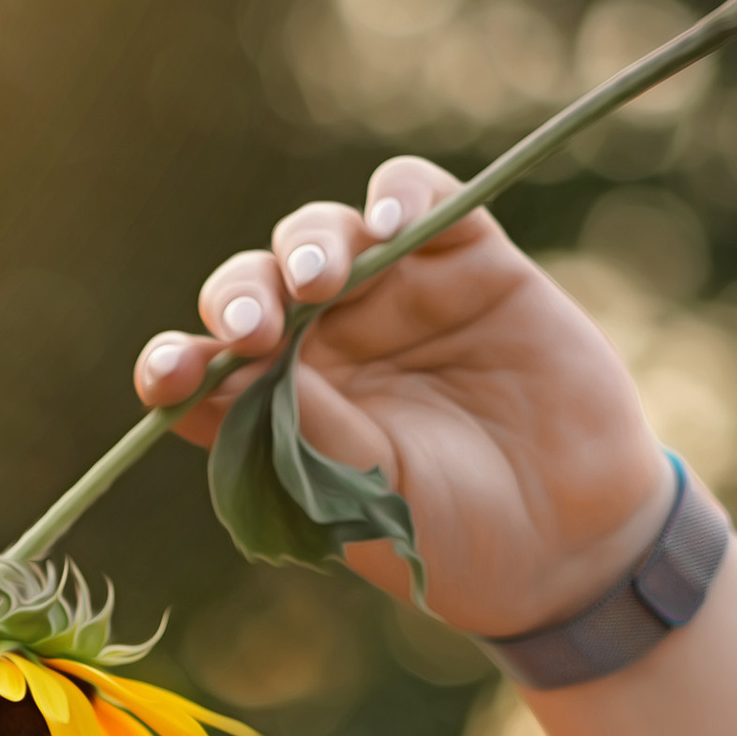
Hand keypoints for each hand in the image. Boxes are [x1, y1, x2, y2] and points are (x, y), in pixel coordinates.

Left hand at [136, 155, 673, 644]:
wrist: (569, 541)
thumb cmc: (450, 537)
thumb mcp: (366, 500)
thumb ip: (306, 429)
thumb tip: (235, 364)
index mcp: (282, 409)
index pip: (208, 370)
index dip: (178, 362)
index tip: (167, 376)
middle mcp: (327, 345)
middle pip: (256, 288)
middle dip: (241, 297)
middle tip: (253, 329)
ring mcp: (395, 295)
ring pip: (324, 234)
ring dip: (310, 245)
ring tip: (322, 279)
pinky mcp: (467, 258)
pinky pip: (416, 196)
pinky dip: (398, 193)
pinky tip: (391, 218)